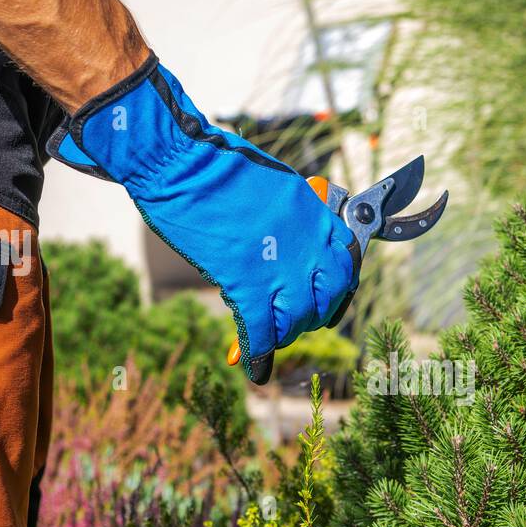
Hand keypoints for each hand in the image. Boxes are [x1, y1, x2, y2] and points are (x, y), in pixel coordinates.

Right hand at [48, 56, 357, 383]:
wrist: (178, 158)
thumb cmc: (215, 164)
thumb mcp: (275, 184)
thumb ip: (294, 217)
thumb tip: (293, 245)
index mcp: (316, 213)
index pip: (347, 261)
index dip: (339, 287)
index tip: (326, 297)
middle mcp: (308, 241)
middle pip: (331, 296)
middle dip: (317, 315)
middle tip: (296, 321)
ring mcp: (280, 264)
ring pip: (299, 319)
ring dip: (286, 334)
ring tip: (270, 337)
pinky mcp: (246, 282)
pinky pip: (262, 331)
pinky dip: (258, 354)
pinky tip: (254, 368)